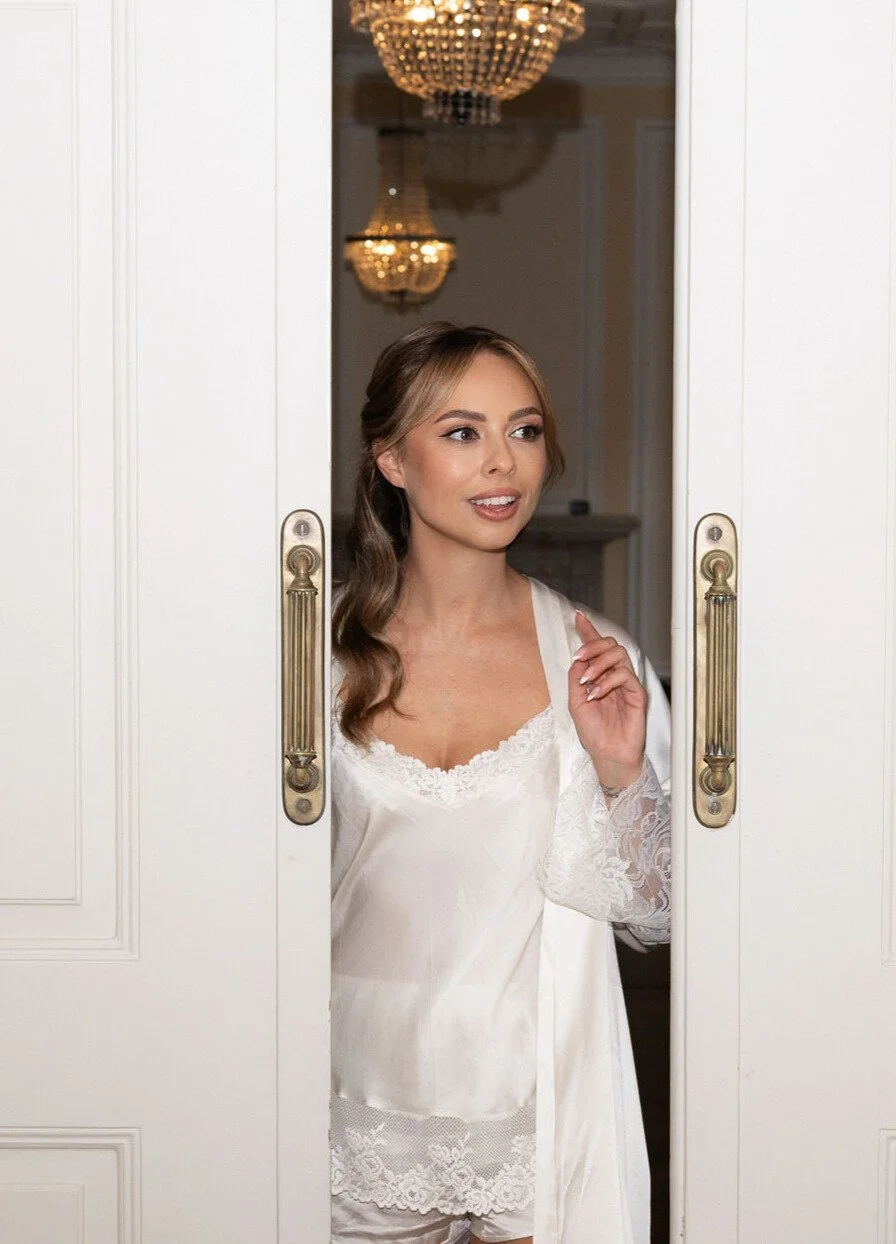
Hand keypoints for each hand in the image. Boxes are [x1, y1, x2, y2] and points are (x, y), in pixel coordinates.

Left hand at [568, 611, 646, 792]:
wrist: (607, 755)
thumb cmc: (593, 732)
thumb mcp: (575, 702)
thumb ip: (575, 678)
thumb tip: (579, 658)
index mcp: (598, 676)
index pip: (595, 648)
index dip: (587, 630)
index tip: (577, 615)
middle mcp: (613, 676)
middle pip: (610, 644)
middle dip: (592, 646)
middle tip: (579, 658)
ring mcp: (626, 683)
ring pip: (619, 654)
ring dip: (599, 663)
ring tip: (587, 681)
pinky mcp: (637, 693)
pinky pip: (625, 675)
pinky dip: (607, 681)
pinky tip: (595, 694)